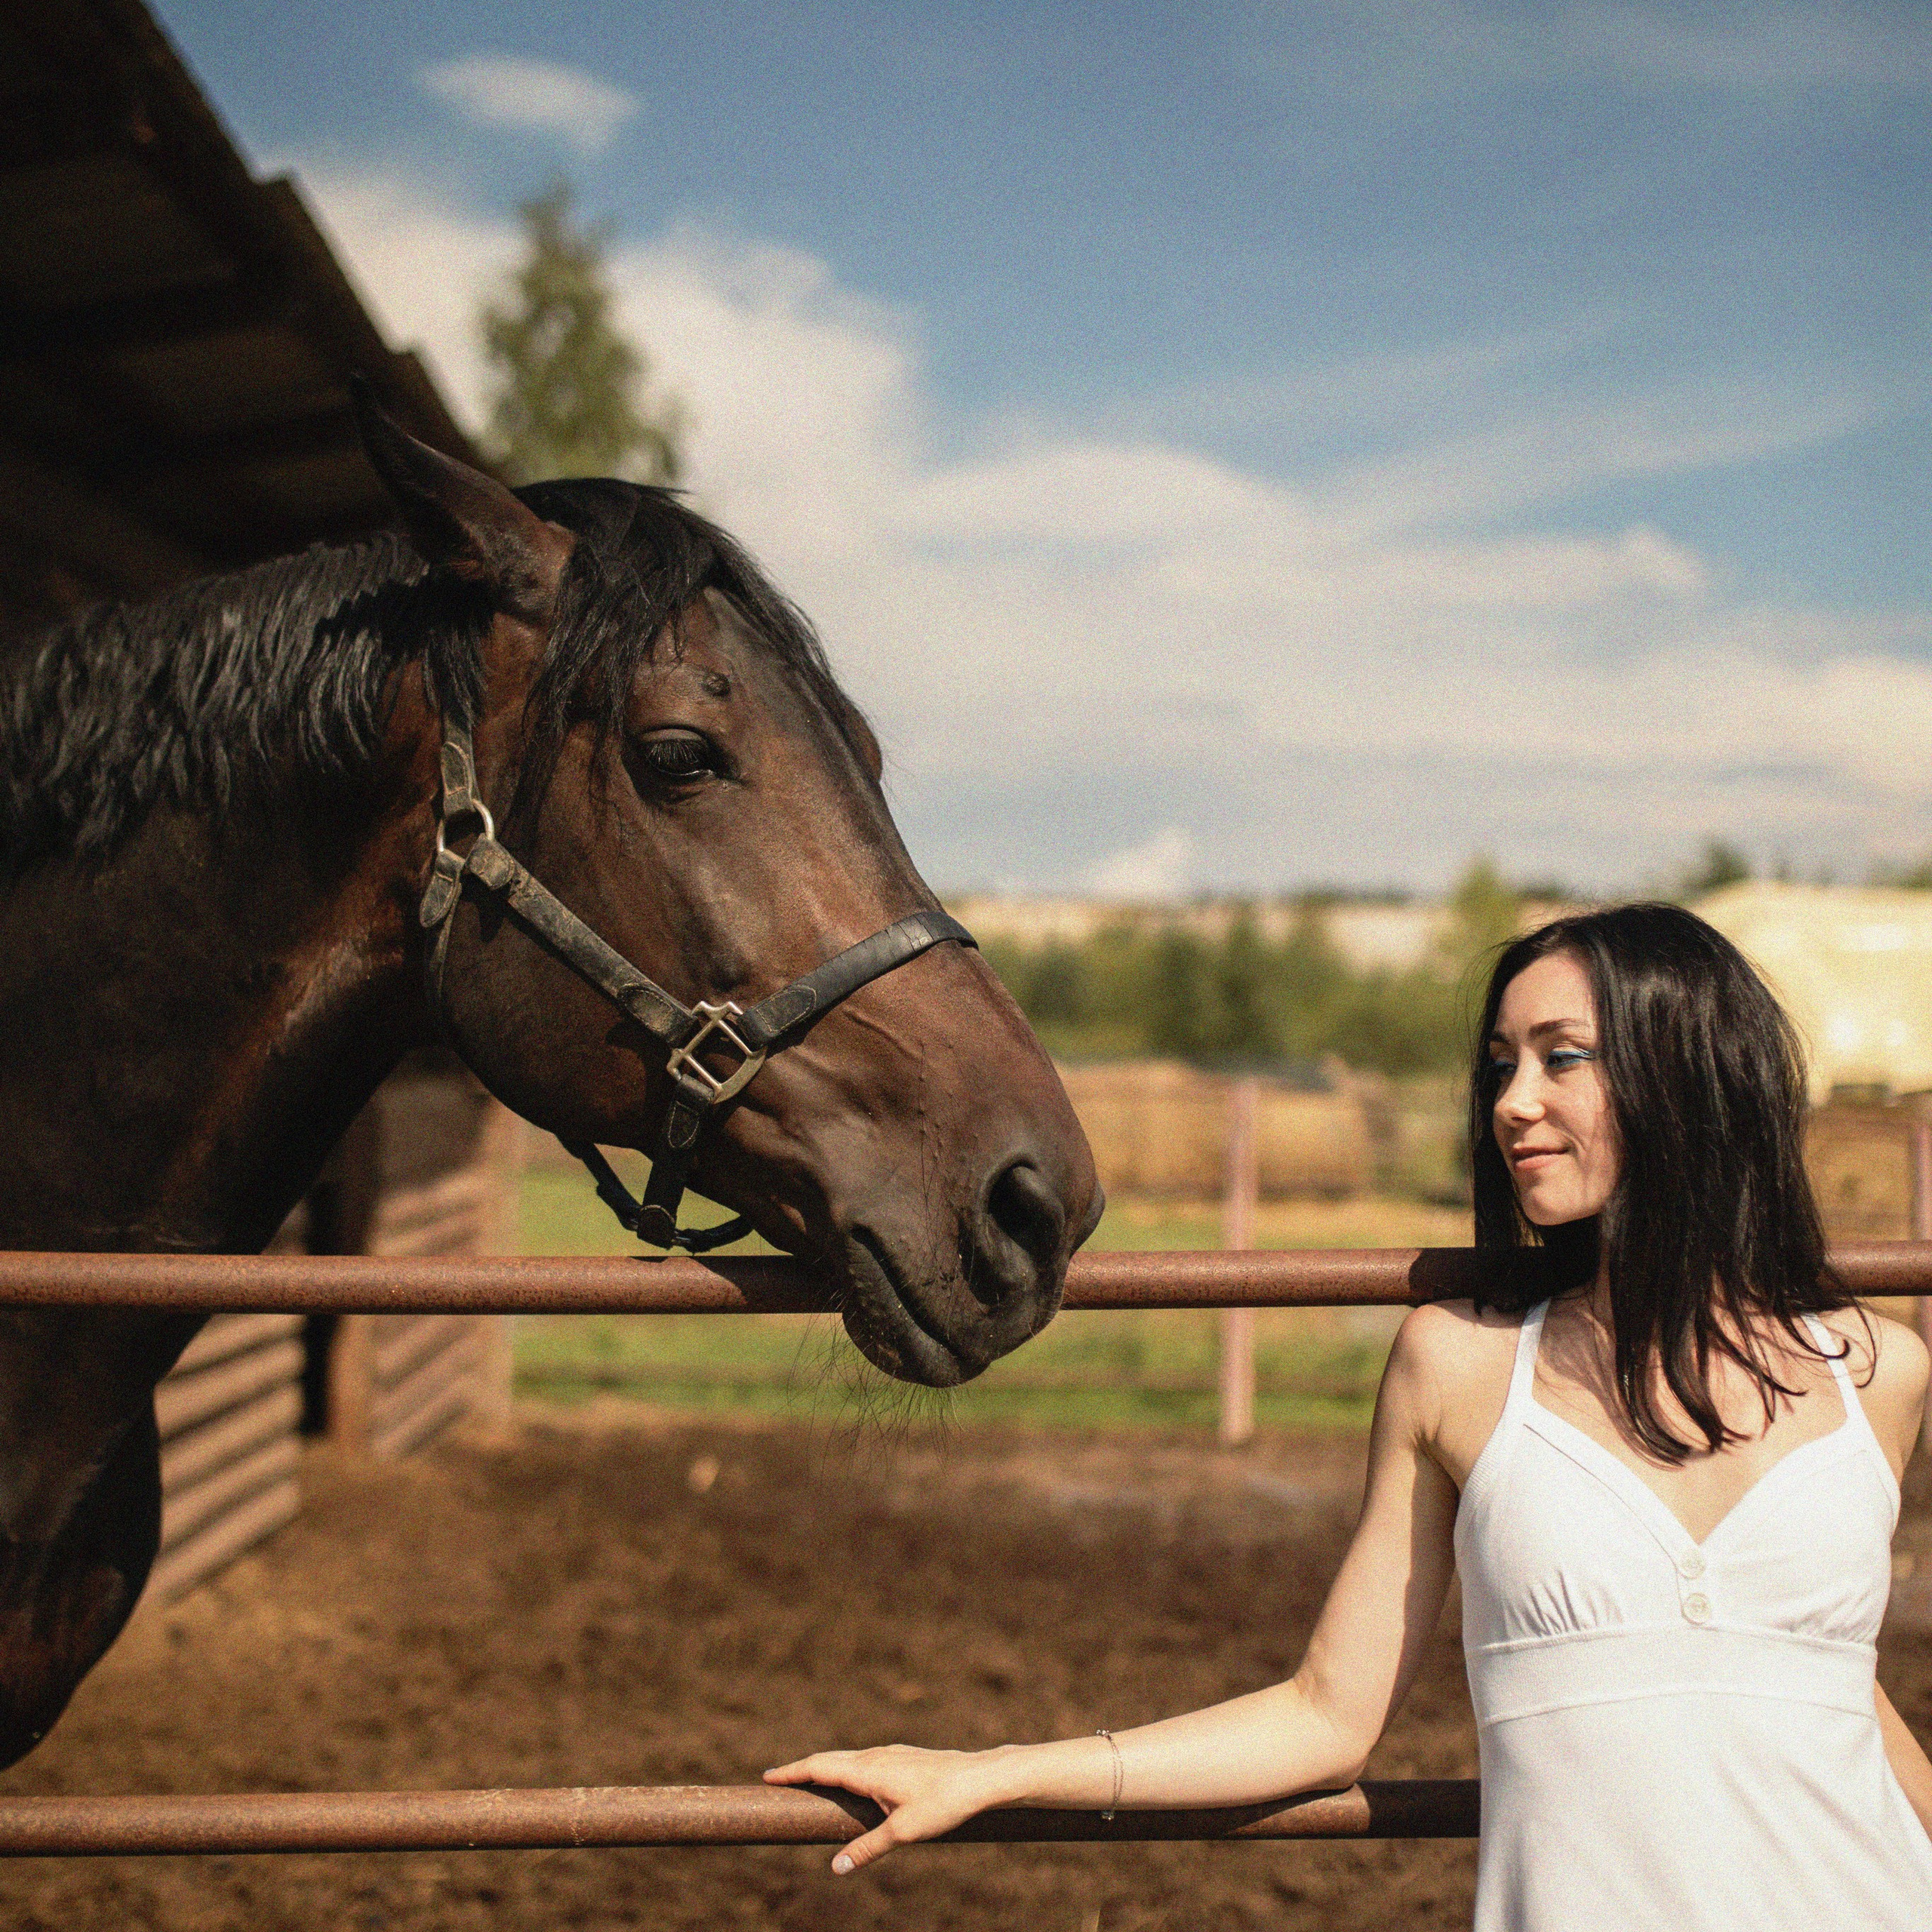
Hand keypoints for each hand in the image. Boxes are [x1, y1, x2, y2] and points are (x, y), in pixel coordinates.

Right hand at [763, 1743, 1004, 1872]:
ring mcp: (891, 1753)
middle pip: (829, 1759)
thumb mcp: (902, 1832)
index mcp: (868, 1770)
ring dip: (826, 1767)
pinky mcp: (904, 1757)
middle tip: (778, 1778)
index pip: (820, 1767)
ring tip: (810, 1781)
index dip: (792, 1772)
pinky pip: (865, 1760)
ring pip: (848, 1758)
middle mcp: (875, 1756)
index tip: (768, 1776)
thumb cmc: (942, 1803)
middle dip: (802, 1768)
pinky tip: (854, 1781)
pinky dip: (846, 1767)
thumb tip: (836, 1868)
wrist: (979, 1778)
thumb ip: (867, 1849)